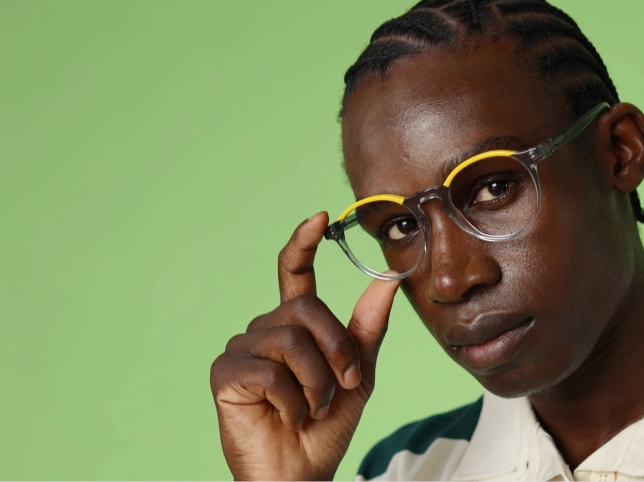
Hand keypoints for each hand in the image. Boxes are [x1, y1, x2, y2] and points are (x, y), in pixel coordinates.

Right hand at [210, 212, 399, 479]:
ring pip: (290, 340)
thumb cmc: (327, 425)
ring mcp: (241, 349)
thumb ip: (368, 327)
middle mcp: (264, 329)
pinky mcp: (225, 374)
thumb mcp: (359, 373)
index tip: (319, 218)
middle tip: (345, 386)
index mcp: (295, 325)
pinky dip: (292, 399)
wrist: (303, 472)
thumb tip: (387, 280)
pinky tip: (288, 415)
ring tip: (313, 407)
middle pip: (304, 308)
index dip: (303, 244)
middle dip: (336, 349)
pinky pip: (269, 370)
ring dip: (317, 382)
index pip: (294, 273)